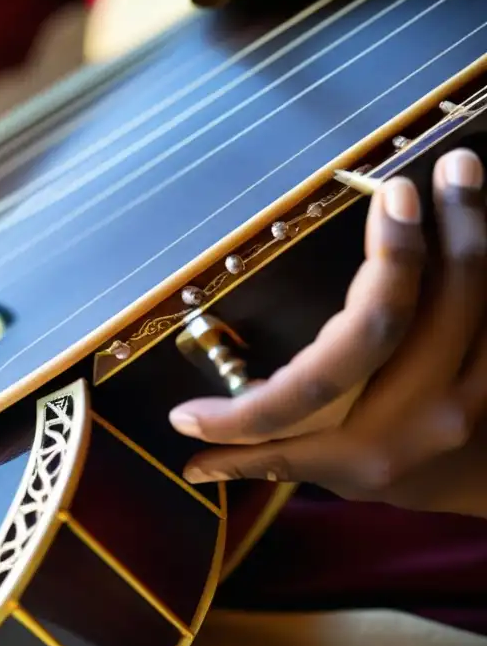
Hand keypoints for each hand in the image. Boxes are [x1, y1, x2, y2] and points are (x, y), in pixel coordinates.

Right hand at [168, 148, 486, 513]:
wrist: (478, 480)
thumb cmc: (389, 465)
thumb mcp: (324, 470)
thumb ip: (262, 458)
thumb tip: (188, 463)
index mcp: (359, 445)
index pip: (294, 400)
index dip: (242, 399)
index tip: (232, 312)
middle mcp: (414, 418)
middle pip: (390, 325)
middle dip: (388, 253)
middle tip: (393, 193)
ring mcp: (472, 389)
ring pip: (468, 297)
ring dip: (465, 225)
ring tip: (458, 165)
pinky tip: (478, 205)